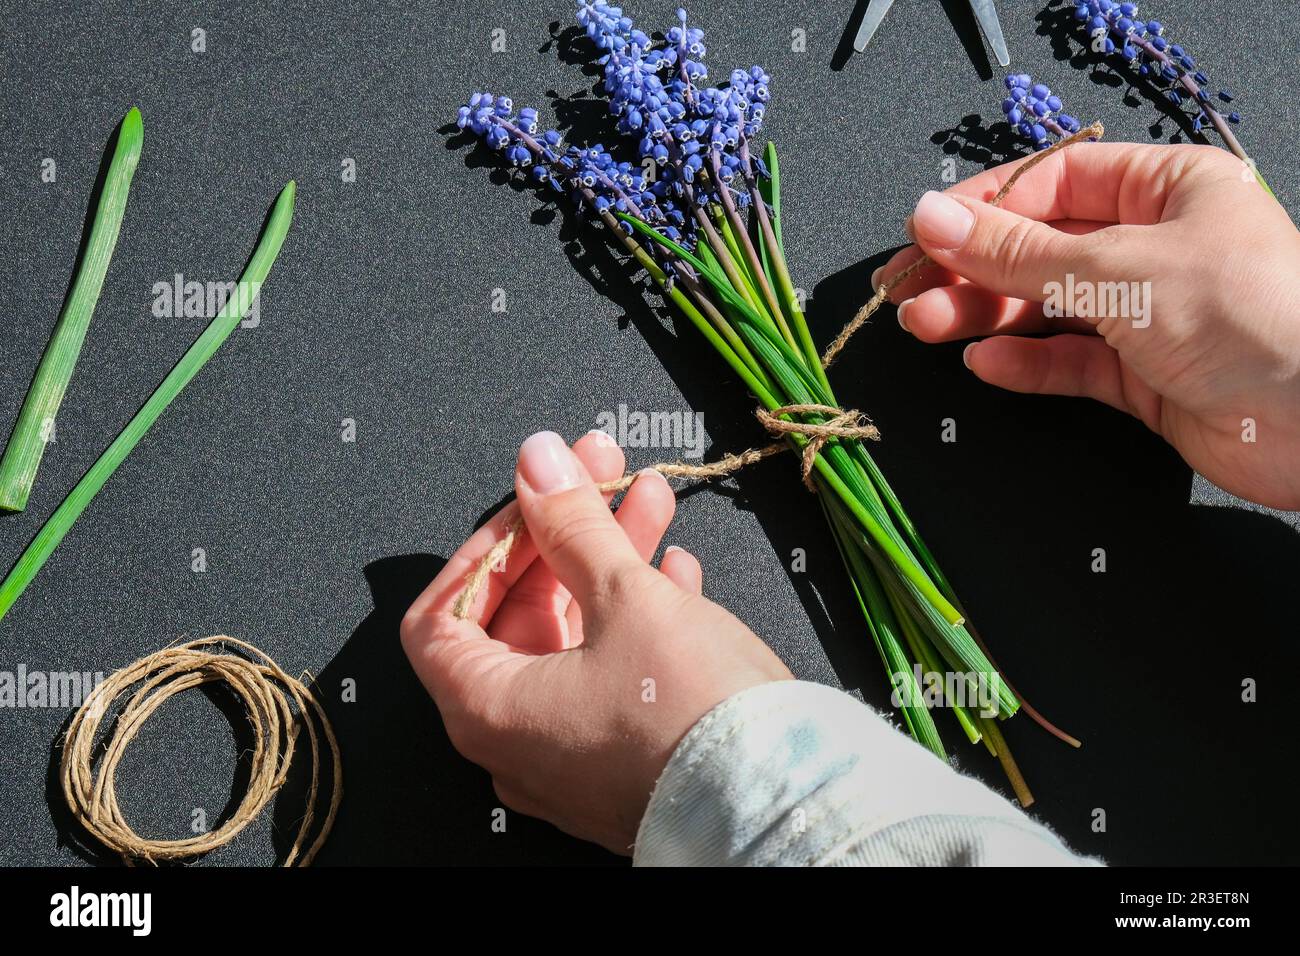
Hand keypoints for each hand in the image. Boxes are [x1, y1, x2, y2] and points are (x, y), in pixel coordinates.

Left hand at [401, 430, 791, 853]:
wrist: (785, 803)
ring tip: (650, 500)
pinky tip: (676, 571)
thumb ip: (572, 524)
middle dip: (565, 536)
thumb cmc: (692, 718)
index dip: (487, 546)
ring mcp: (573, 757)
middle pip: (520, 616)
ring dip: (609, 562)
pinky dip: (637, 617)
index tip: (534, 501)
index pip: (445, 615)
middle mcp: (519, 743)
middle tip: (600, 475)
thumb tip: (539, 465)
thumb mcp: (626, 597)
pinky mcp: (627, 760)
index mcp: (489, 711)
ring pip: (576, 638)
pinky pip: (614, 674)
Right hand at [878, 143, 1299, 509]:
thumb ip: (1017, 252)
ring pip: (1044, 307)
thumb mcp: (1117, 269)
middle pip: (1039, 248)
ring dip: (983, 317)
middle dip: (971, 268)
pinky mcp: (1142, 376)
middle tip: (909, 288)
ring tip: (925, 325)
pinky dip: (1025, 362)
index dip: (985, 206)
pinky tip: (985, 362)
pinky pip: (1068, 362)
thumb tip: (934, 218)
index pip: (1054, 183)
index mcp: (1166, 190)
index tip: (925, 230)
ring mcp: (1147, 313)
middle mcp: (1155, 246)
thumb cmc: (1252, 317)